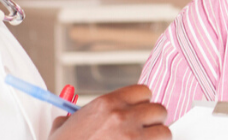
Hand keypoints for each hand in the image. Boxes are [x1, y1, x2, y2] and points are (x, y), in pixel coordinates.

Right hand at [47, 84, 169, 139]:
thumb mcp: (62, 128)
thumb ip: (72, 118)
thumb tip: (70, 117)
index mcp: (107, 104)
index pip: (144, 92)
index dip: (142, 103)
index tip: (138, 112)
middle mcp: (123, 117)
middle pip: (159, 110)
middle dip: (153, 121)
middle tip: (143, 130)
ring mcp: (133, 138)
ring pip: (164, 132)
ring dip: (157, 138)